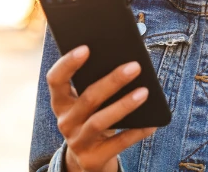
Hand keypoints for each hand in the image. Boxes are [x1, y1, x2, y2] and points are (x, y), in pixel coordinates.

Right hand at [46, 45, 156, 171]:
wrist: (89, 160)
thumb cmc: (94, 119)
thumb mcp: (90, 104)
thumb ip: (97, 84)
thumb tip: (127, 62)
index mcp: (61, 102)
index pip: (56, 80)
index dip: (68, 63)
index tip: (86, 48)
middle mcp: (65, 122)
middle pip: (87, 98)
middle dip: (112, 81)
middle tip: (134, 66)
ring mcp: (77, 142)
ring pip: (100, 121)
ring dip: (124, 105)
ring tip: (144, 92)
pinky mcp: (92, 159)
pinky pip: (117, 144)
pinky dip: (136, 132)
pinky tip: (152, 124)